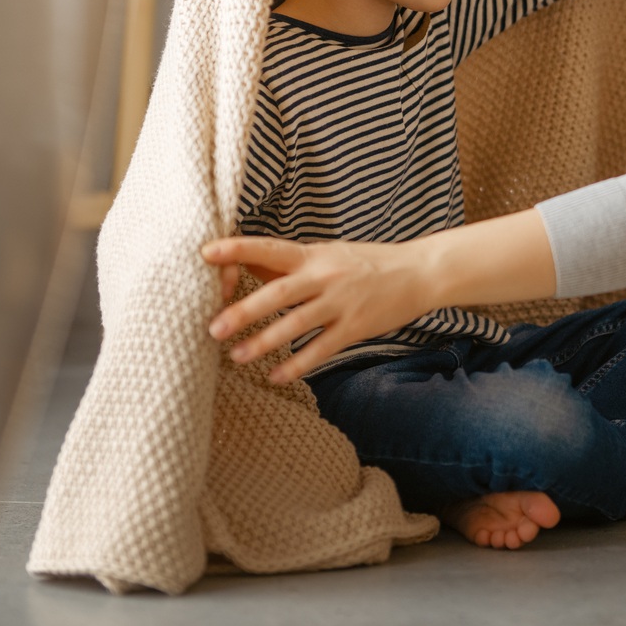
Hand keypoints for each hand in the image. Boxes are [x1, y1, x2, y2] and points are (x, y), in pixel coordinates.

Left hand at [203, 235, 437, 382]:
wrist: (419, 272)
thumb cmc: (366, 262)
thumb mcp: (328, 253)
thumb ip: (290, 262)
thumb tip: (244, 263)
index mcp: (313, 254)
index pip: (269, 248)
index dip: (238, 250)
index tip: (206, 253)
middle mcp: (325, 276)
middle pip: (278, 292)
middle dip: (245, 311)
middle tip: (213, 328)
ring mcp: (341, 302)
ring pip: (297, 324)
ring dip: (264, 342)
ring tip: (236, 356)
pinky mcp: (356, 327)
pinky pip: (321, 349)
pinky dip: (298, 365)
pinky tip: (276, 376)